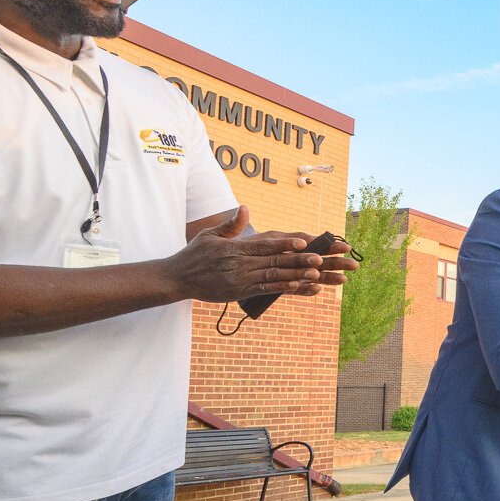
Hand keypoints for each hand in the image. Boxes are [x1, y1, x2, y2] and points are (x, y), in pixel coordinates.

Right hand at [163, 206, 344, 301]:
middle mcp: (240, 264)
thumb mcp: (209, 235)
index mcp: (235, 249)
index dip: (286, 244)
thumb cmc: (194, 255)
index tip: (305, 241)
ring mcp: (241, 280)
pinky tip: (299, 287)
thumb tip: (244, 208)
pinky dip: (283, 288)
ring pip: (274, 277)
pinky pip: (265, 290)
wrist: (178, 279)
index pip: (265, 245)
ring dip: (297, 276)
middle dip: (299, 260)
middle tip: (322, 259)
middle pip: (275, 261)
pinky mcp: (240, 292)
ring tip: (318, 274)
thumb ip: (230, 225)